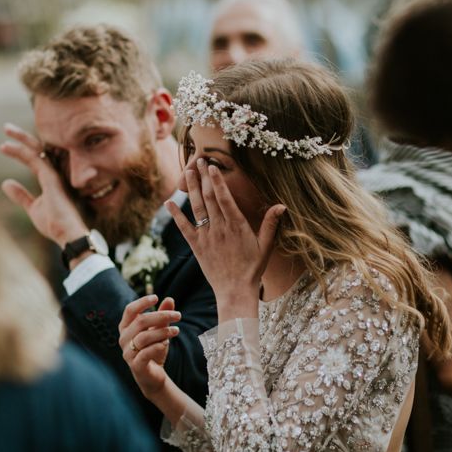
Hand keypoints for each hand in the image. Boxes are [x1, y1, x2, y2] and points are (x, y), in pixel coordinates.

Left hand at [0, 123, 86, 246]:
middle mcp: (54, 173)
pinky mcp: (52, 179)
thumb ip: (21, 195)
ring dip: (21, 139)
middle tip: (6, 128)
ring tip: (6, 130)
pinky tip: (8, 147)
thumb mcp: (33, 207)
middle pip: (38, 149)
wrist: (67, 235)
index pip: (36, 158)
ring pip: (37, 150)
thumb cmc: (54, 224)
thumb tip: (6, 183)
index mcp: (51, 179)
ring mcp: (54, 175)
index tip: (6, 144)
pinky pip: (35, 160)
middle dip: (22, 138)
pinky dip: (21, 152)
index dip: (21, 149)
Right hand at [119, 295, 180, 398]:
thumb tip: (169, 299)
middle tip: (178, 315)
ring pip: (144, 337)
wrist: (153, 376)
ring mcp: (128, 353)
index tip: (156, 297)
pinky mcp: (135, 365)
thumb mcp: (159, 330)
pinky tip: (167, 343)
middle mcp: (123, 339)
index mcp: (126, 327)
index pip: (130, 310)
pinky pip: (145, 353)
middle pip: (140, 322)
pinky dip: (157, 346)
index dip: (141, 302)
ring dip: (163, 332)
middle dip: (161, 316)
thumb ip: (162, 315)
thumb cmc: (153, 349)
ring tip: (177, 330)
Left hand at [166, 158, 284, 305]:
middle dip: (204, 177)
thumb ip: (271, 224)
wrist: (235, 291)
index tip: (212, 166)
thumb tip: (282, 205)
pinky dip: (176, 214)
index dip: (217, 180)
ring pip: (196, 208)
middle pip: (209, 197)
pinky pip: (184, 227)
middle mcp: (220, 228)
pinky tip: (169, 202)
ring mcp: (206, 237)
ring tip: (188, 171)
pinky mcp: (197, 247)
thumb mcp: (265, 246)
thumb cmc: (252, 269)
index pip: (224, 198)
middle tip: (199, 160)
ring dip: (191, 188)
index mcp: (237, 226)